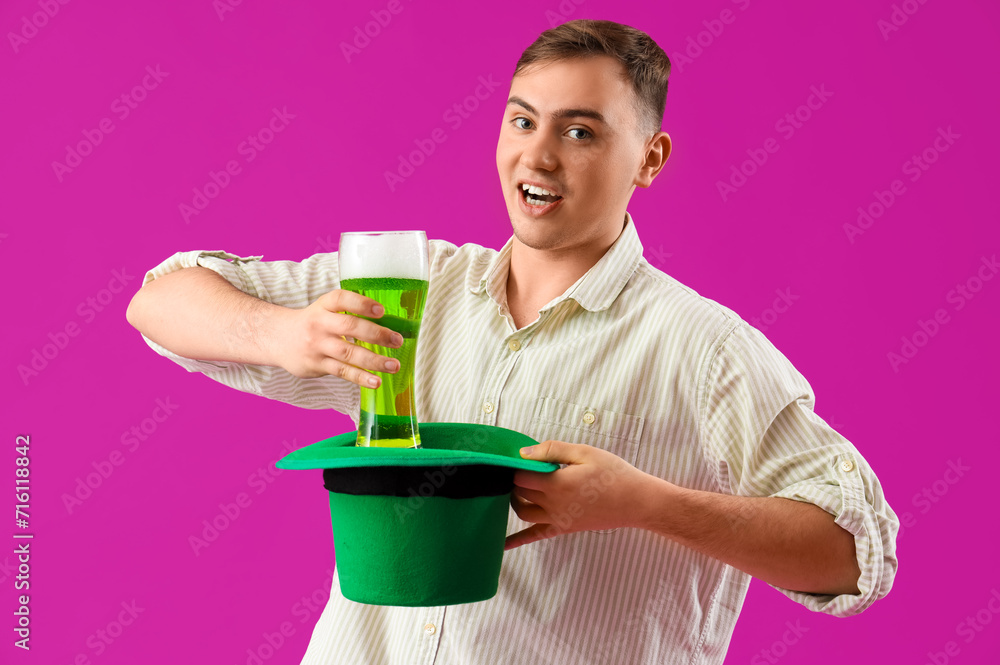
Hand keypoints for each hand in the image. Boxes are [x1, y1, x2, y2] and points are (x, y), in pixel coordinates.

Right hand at [272, 289, 403, 386]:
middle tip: (397, 341)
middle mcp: (319, 324)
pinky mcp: (317, 365)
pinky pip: (342, 371)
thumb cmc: (312, 323)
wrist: (277, 338)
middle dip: (376, 334)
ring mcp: (317, 346)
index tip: (381, 311)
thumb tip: (387, 323)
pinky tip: (376, 381)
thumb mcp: (324, 309)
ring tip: (393, 365)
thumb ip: (349, 312)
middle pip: (349, 327)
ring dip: (373, 360)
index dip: (362, 304)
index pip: (342, 299)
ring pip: (348, 353)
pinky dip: (360, 377)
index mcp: (324, 306)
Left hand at [504, 440, 651, 549]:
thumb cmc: (613, 473)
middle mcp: (553, 504)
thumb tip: (524, 453)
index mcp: (557, 483)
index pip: (521, 475)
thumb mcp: (584, 452)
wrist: (636, 501)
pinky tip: (503, 544)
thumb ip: (552, 450)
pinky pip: (536, 536)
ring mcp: (557, 519)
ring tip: (521, 488)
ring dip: (516, 500)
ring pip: (523, 512)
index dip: (517, 464)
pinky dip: (517, 541)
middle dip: (517, 479)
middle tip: (523, 468)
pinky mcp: (563, 528)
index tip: (520, 457)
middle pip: (520, 492)